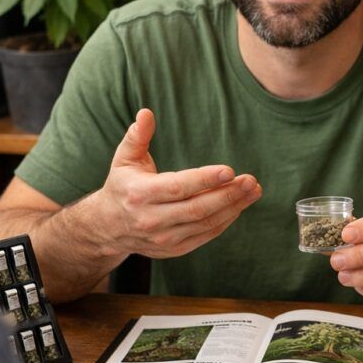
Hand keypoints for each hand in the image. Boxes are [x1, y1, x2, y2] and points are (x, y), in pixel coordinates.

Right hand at [94, 108, 262, 258]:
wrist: (109, 227)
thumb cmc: (123, 185)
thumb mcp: (124, 159)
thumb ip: (137, 136)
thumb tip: (146, 113)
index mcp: (140, 194)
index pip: (178, 188)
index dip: (204, 179)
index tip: (229, 170)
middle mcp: (151, 219)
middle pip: (197, 208)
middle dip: (227, 194)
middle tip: (251, 181)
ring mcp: (164, 238)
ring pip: (205, 223)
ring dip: (233, 207)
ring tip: (253, 191)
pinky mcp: (174, 249)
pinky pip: (206, 235)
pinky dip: (225, 220)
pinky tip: (239, 205)